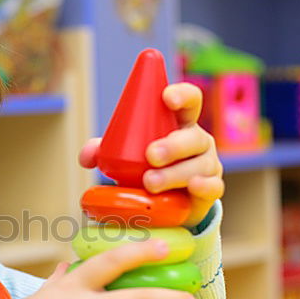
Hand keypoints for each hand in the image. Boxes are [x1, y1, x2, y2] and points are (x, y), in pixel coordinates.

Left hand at [79, 82, 223, 226]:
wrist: (166, 203)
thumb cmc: (146, 167)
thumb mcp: (126, 155)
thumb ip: (105, 151)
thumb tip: (86, 156)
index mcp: (180, 123)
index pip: (190, 101)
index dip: (181, 95)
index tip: (166, 98)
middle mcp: (198, 141)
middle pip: (193, 137)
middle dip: (172, 145)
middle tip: (150, 155)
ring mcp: (208, 165)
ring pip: (199, 165)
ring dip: (174, 173)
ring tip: (150, 182)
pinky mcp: (209, 190)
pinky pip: (213, 186)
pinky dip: (204, 186)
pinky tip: (193, 186)